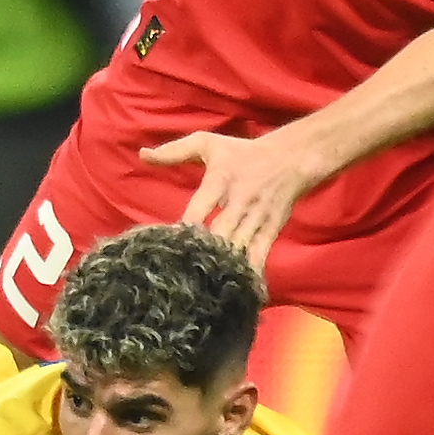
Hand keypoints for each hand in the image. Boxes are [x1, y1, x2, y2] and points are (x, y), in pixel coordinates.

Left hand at [138, 124, 328, 270]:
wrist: (291, 158)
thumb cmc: (242, 153)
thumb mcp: (207, 144)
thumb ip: (174, 151)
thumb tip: (142, 154)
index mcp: (219, 182)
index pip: (199, 208)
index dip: (185, 228)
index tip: (168, 244)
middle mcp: (238, 202)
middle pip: (219, 233)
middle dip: (201, 254)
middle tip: (180, 275)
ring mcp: (256, 219)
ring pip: (238, 247)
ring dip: (222, 266)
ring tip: (202, 288)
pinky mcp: (271, 230)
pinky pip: (259, 254)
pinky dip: (249, 271)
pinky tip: (238, 290)